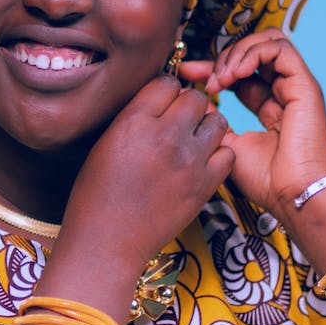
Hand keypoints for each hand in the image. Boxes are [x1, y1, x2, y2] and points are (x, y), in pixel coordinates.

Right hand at [64, 74, 233, 268]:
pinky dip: (218, 155)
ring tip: (192, 142)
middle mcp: (165, 136)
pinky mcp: (204, 186)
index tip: (161, 105)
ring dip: (206, 127)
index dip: (165, 92)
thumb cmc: (97, 196)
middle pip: (196, 98)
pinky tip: (201, 164)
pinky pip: (228, 154)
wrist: (107, 242)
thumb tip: (158, 101)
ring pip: (218, 121)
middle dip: (188, 106)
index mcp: (134, 122)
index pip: (166, 82)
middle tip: (178, 124)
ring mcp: (189, 161)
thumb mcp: (105, 144)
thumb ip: (134, 118)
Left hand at [180, 30, 325, 217]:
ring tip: (221, 77)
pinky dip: (253, 54)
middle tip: (205, 80)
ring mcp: (296, 86)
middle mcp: (284, 91)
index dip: (212, 67)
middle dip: (222, 58)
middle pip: (252, 53)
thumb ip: (214, 120)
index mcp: (269, 105)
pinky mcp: (305, 85)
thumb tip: (194, 100)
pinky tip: (235, 74)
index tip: (186, 73)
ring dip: (238, 53)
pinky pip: (280, 49)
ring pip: (268, 42)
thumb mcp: (228, 144)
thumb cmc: (265, 179)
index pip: (239, 73)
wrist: (291, 196)